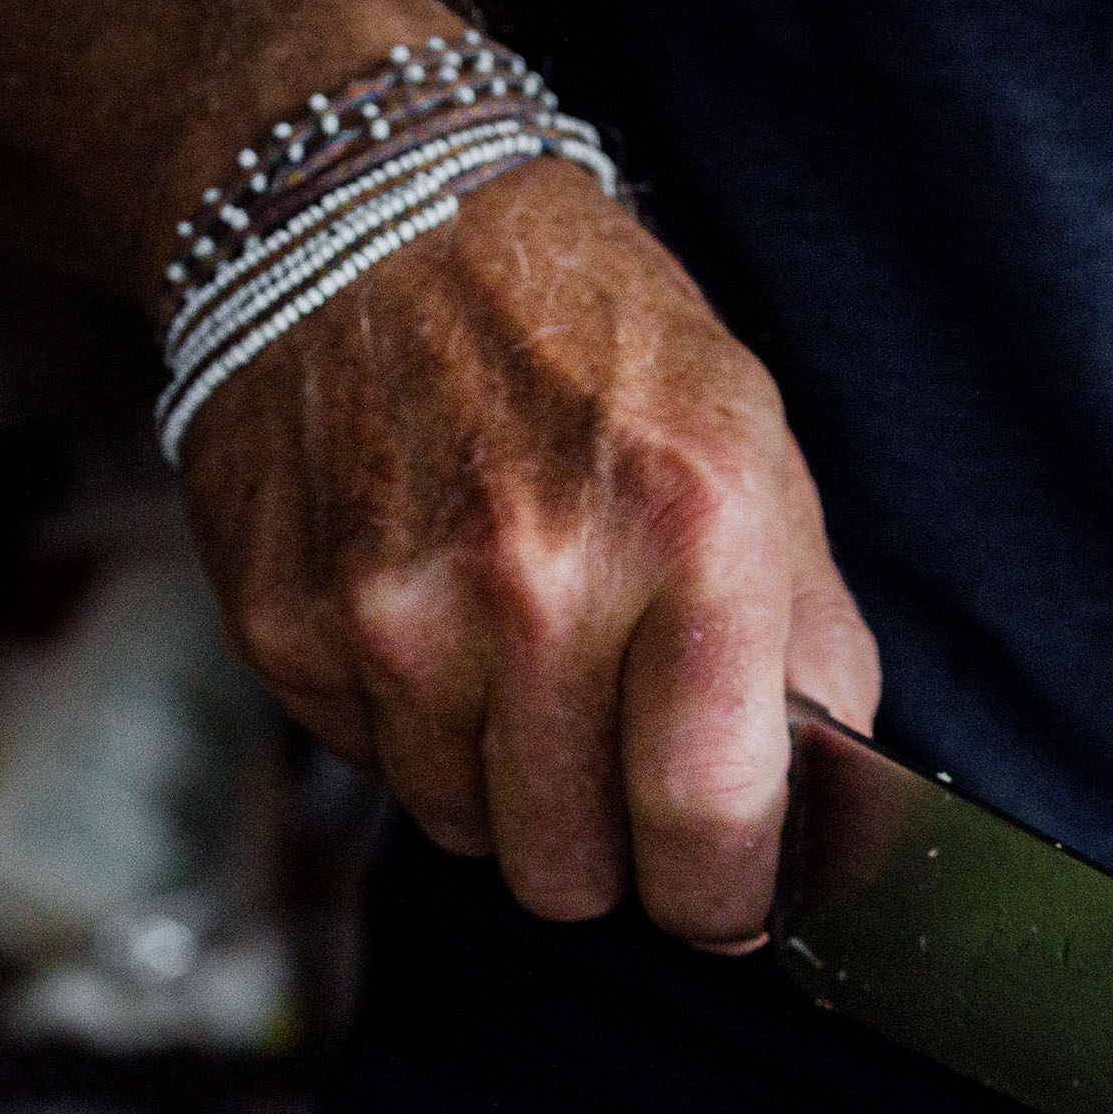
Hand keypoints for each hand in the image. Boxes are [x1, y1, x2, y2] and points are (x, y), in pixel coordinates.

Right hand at [174, 158, 879, 946]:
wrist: (363, 209)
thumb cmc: (589, 337)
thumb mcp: (755, 446)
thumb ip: (808, 640)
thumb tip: (824, 808)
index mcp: (687, 529)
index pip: (707, 818)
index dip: (725, 899)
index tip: (727, 905)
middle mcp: (534, 580)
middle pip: (575, 874)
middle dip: (614, 853)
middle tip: (620, 770)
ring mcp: (393, 610)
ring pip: (470, 835)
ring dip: (508, 785)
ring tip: (520, 655)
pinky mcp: (288, 625)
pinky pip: (376, 767)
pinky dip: (414, 726)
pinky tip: (429, 612)